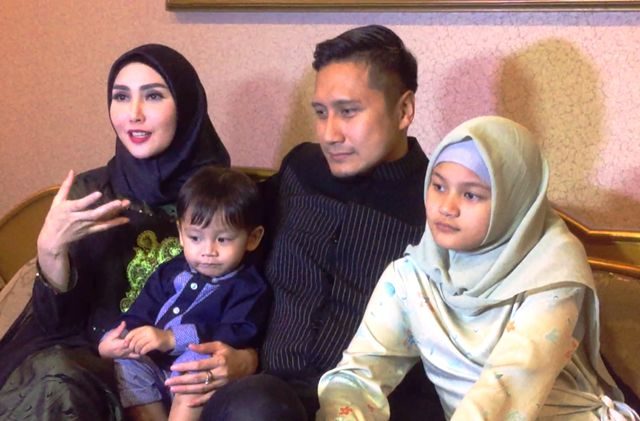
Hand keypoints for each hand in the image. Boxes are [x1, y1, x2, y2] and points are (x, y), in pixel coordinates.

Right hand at [37, 170, 129, 289]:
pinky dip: (115, 223)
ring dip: (115, 214)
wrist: (53, 239)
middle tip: (119, 202)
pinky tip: (126, 219)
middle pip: (94, 214)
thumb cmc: (55, 217)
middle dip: (108, 208)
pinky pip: (104, 227)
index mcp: (69, 209)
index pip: (80, 205)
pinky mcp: (91, 231)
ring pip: (102, 220)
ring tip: (126, 206)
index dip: (89, 200)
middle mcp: (78, 218)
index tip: (99, 193)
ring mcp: (86, 226)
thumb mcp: (57, 201)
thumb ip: (66, 186)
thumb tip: (72, 171)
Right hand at [98, 321, 139, 358]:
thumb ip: (118, 330)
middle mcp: (124, 351)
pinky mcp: (127, 358)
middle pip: (135, 347)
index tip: (138, 333)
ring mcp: (126, 355)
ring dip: (141, 348)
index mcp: (119, 345)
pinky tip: (143, 348)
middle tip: (143, 337)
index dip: (134, 338)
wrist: (103, 353)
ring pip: (137, 353)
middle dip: (140, 342)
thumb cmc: (107, 343)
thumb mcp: (111, 335)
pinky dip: (141, 353)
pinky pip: (136, 357)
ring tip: (144, 343)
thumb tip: (124, 322)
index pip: (129, 342)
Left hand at [125, 326, 174, 354]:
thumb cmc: (157, 336)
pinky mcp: (156, 343)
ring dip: (137, 350)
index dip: (127, 339)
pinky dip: (142, 352)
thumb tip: (127, 340)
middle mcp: (148, 331)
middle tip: (132, 350)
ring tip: (138, 352)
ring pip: (139, 345)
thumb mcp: (148, 332)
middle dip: (131, 346)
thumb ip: (139, 334)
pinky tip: (142, 353)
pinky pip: (145, 349)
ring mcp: (152, 337)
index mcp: (145, 328)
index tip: (125, 344)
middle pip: (135, 340)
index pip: (132, 332)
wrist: (169, 338)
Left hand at [165, 342, 257, 406]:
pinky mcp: (222, 390)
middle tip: (167, 382)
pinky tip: (188, 403)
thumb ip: (205, 346)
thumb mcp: (220, 345)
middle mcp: (220, 373)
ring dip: (186, 390)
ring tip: (173, 390)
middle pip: (197, 378)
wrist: (247, 364)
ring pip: (201, 389)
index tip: (173, 367)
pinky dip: (199, 401)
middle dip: (181, 380)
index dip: (186, 366)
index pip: (199, 364)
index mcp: (219, 361)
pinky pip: (209, 397)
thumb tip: (190, 346)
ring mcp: (221, 384)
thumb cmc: (230, 353)